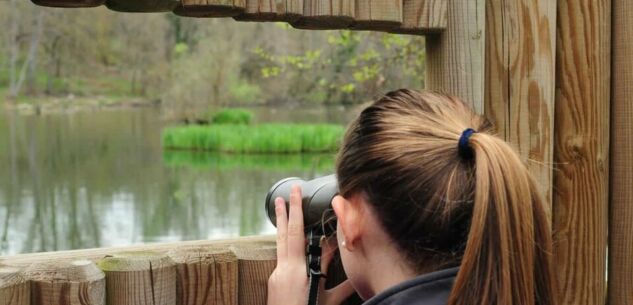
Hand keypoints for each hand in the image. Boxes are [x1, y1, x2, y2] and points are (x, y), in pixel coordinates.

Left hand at [267, 185, 354, 304]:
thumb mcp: (328, 302)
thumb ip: (343, 285)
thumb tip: (359, 270)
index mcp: (296, 270)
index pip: (298, 234)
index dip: (300, 213)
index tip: (303, 195)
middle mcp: (283, 269)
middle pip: (285, 233)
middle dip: (288, 210)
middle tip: (290, 190)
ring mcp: (276, 275)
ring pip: (280, 243)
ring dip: (282, 223)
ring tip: (280, 205)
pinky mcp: (274, 282)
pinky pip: (282, 257)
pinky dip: (286, 244)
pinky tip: (289, 239)